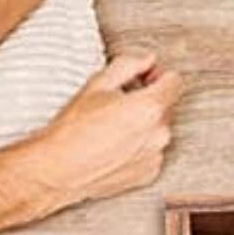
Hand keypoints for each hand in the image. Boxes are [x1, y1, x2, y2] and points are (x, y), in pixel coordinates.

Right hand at [20, 52, 182, 215]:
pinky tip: (114, 147)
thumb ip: (128, 65)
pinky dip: (139, 147)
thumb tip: (146, 60)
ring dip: (143, 125)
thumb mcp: (97, 84)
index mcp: (150, 107)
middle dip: (148, 100)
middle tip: (118, 104)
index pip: (175, 81)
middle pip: (166, 106)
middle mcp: (159, 133)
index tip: (145, 79)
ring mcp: (155, 155)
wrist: (58, 170)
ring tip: (112, 129)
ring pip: (158, 130)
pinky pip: (151, 151)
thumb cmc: (73, 130)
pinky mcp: (149, 173)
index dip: (159, 76)